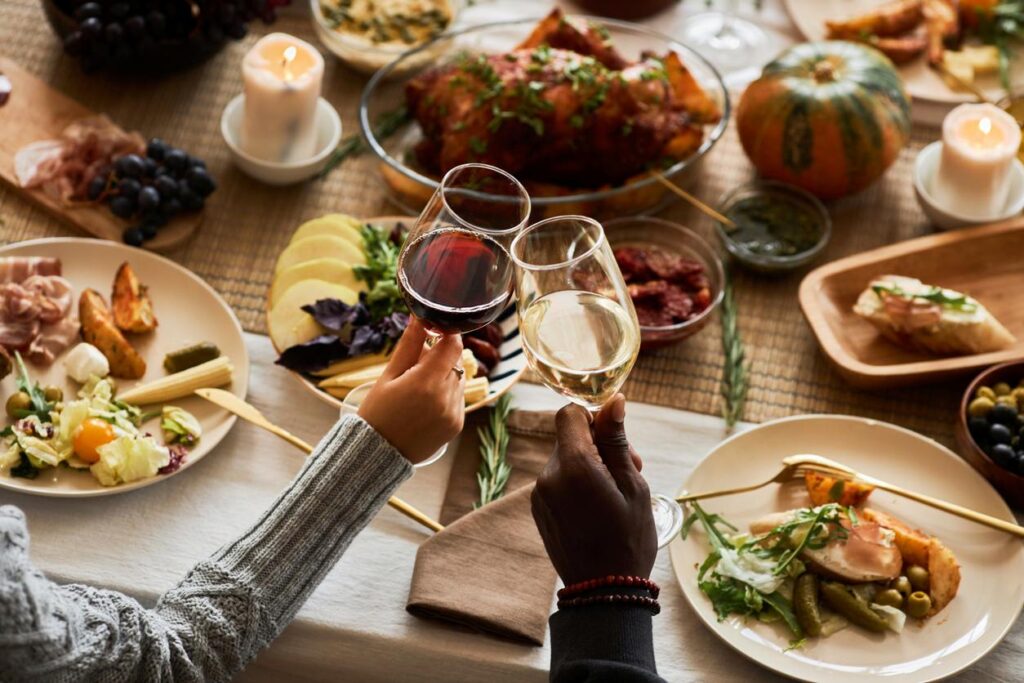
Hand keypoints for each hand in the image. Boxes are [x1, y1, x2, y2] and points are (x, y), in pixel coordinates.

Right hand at [358, 319, 464, 463]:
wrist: (377, 454)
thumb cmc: (377, 412)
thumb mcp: (389, 375)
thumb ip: (410, 345)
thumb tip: (420, 317)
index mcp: (426, 383)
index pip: (452, 345)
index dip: (446, 334)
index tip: (434, 332)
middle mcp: (445, 398)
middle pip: (455, 361)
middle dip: (440, 357)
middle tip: (416, 366)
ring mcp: (453, 413)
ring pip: (458, 379)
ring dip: (444, 376)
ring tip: (418, 389)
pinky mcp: (457, 425)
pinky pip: (458, 398)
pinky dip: (446, 394)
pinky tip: (424, 404)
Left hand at [531, 395, 656, 584]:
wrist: (604, 592)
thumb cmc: (627, 539)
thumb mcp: (633, 485)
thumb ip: (617, 441)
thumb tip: (613, 401)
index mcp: (573, 466)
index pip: (569, 414)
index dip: (593, 417)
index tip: (616, 436)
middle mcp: (549, 476)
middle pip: (570, 438)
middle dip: (599, 446)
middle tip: (630, 470)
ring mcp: (540, 494)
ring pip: (566, 460)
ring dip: (590, 466)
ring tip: (616, 493)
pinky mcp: (539, 509)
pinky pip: (558, 481)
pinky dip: (577, 483)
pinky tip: (599, 507)